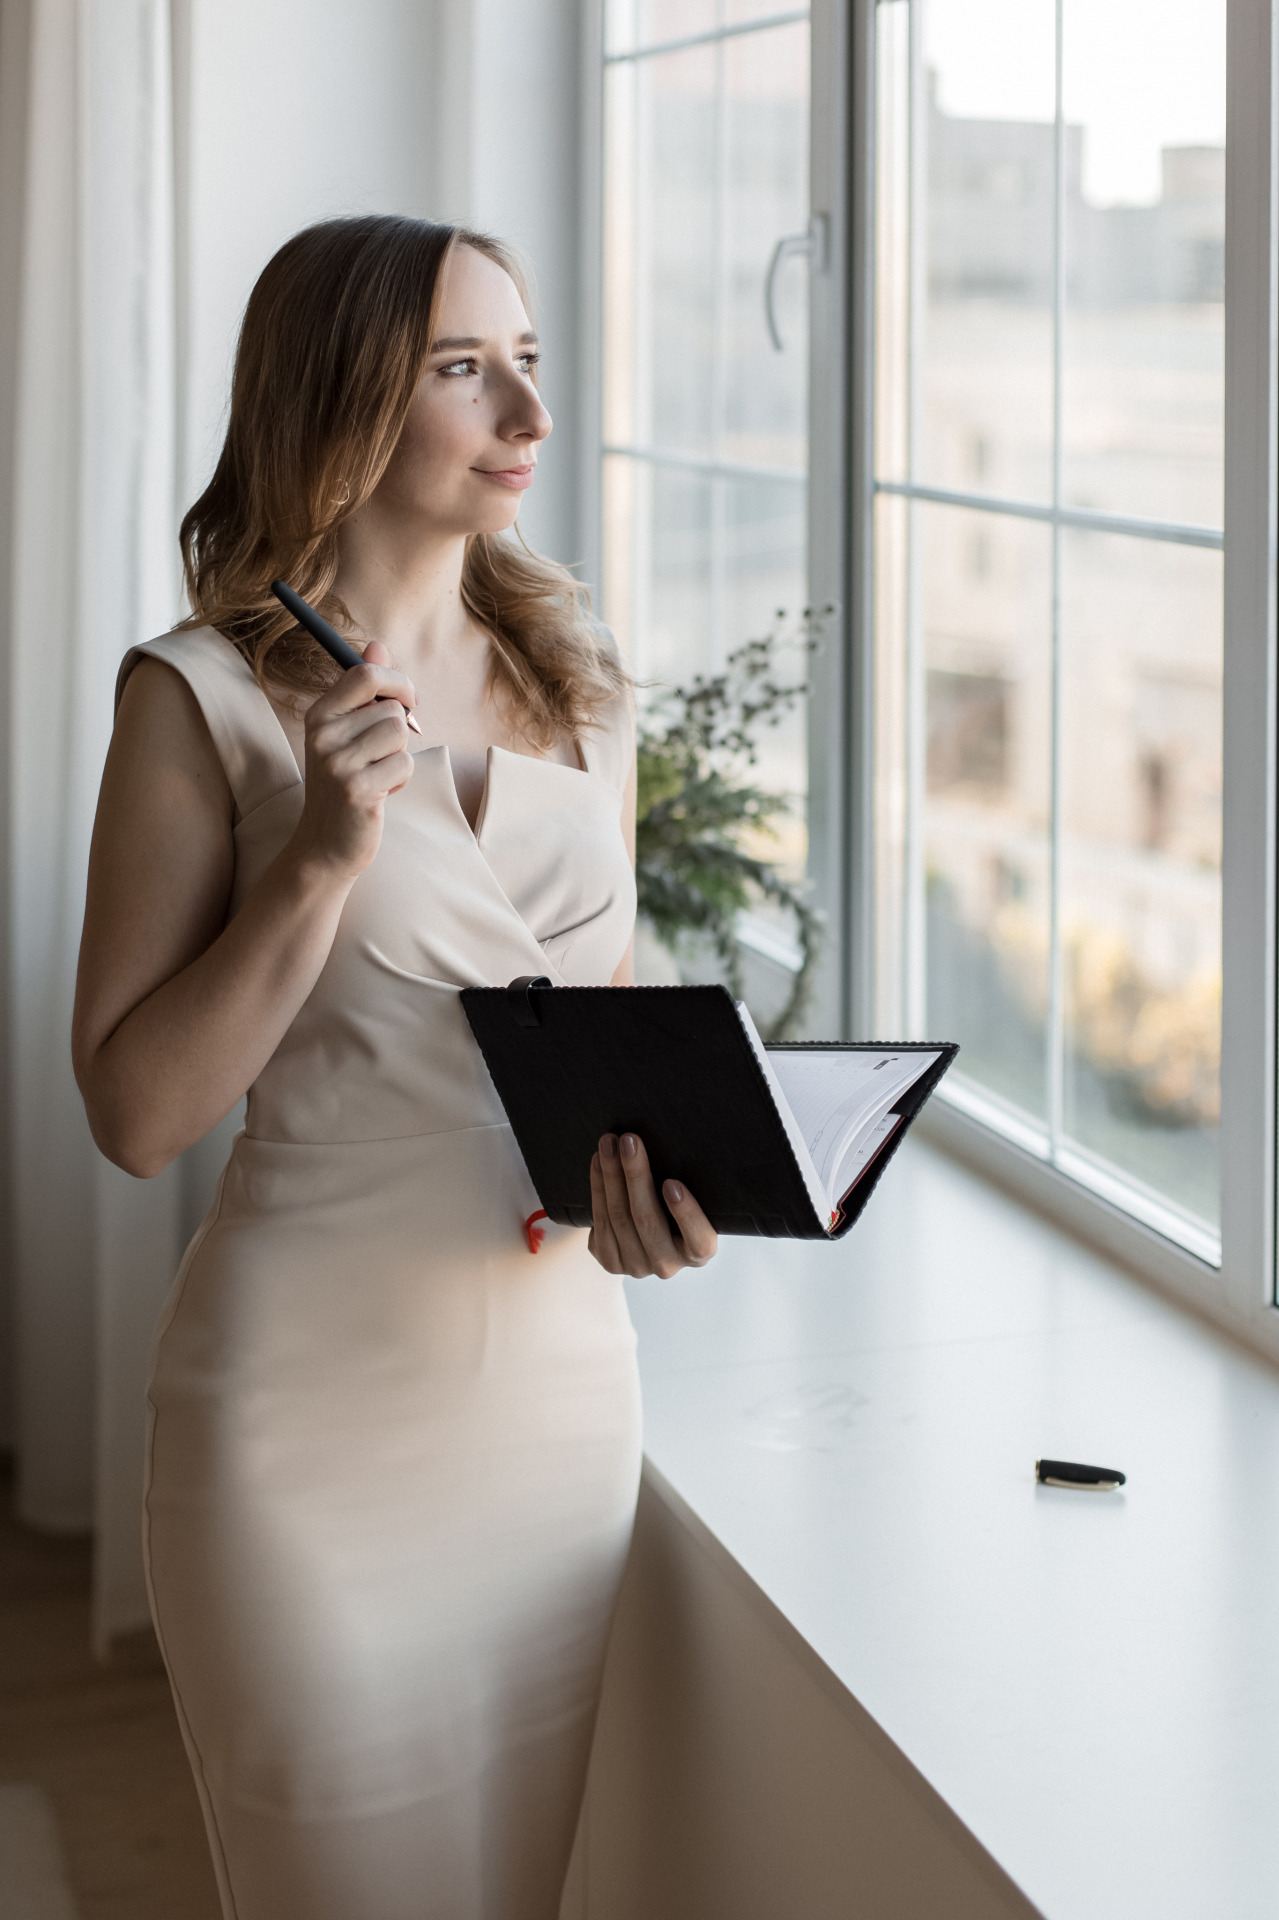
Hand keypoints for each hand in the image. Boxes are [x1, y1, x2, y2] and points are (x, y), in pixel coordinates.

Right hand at [291, 641, 417, 879]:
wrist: (326, 843)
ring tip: (377, 774)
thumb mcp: (348, 732)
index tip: (407, 700)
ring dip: (399, 757)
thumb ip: (363, 691)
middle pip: (392, 708)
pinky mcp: (356, 789)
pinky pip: (404, 766)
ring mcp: (337, 762)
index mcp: (319, 714)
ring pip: (400, 734)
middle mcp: (322, 734)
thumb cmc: (345, 782)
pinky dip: (400, 781)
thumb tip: (378, 646)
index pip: (365, 674)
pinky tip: (379, 794)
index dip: (398, 682)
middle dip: (399, 732)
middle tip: (379, 756)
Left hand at [588, 1132, 717, 1277]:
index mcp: (699, 1251)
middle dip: (636, 1176)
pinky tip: (598, 1162)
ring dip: (610, 1175)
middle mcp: (668, 1265)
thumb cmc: (674, 1203)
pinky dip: (598, 1186)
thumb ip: (684, 1184)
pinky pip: (600, 1221)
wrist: (643, 1228)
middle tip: (629, 1141)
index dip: (686, 1214)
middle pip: (648, 1221)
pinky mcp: (611, 1261)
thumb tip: (670, 1140)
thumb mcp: (690, 1198)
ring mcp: (637, 1266)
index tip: (672, 1183)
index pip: (699, 1241)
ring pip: (619, 1218)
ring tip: (608, 1143)